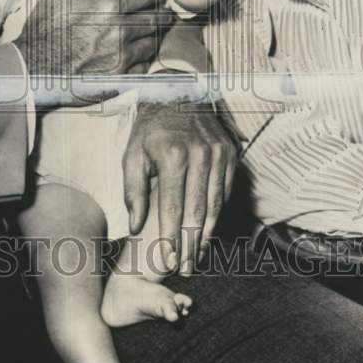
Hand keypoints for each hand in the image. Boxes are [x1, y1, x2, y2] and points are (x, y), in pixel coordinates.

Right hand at [13, 0, 173, 89]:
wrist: (32, 69)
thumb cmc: (44, 28)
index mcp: (108, 7)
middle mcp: (120, 32)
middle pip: (157, 19)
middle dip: (162, 12)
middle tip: (163, 10)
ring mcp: (122, 58)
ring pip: (153, 43)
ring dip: (156, 34)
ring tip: (153, 30)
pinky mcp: (120, 79)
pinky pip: (144, 66)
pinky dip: (145, 58)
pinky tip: (139, 52)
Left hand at [122, 97, 236, 274]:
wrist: (177, 95)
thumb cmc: (150, 130)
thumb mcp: (132, 155)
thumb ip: (133, 192)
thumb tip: (136, 226)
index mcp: (173, 155)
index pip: (173, 207)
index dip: (171, 237)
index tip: (167, 259)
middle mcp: (201, 154)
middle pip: (198, 211)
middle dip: (191, 244)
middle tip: (184, 268)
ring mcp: (220, 153)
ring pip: (216, 205)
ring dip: (206, 235)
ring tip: (196, 257)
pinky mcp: (230, 154)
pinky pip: (226, 192)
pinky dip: (218, 215)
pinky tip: (207, 232)